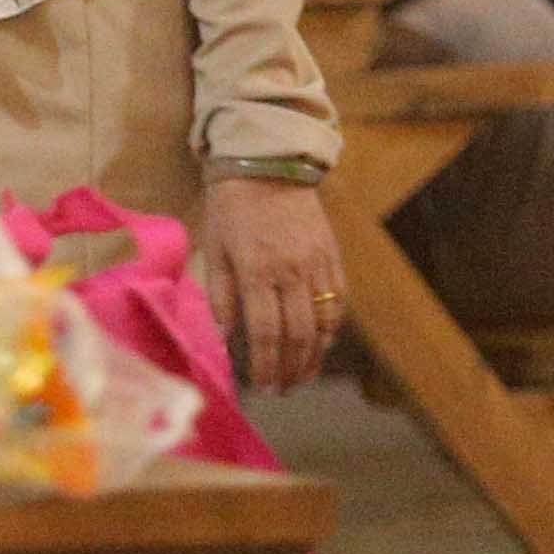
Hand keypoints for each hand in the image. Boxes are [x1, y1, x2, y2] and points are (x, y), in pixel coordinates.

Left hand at [197, 175, 343, 394]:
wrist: (267, 163)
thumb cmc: (231, 208)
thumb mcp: (215, 249)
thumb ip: (221, 296)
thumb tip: (226, 339)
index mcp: (257, 271)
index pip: (266, 332)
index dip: (266, 366)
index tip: (263, 387)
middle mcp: (291, 271)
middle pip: (299, 334)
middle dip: (292, 369)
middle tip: (284, 390)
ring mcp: (316, 263)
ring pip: (323, 322)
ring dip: (315, 356)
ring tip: (304, 377)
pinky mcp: (332, 254)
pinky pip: (339, 298)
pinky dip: (332, 327)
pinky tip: (323, 344)